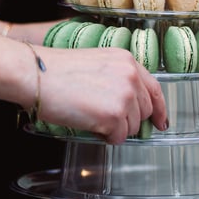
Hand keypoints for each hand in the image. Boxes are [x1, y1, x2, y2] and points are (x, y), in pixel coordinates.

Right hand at [34, 45, 167, 144]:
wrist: (37, 75)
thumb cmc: (57, 71)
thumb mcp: (97, 63)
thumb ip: (117, 78)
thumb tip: (128, 104)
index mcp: (127, 61)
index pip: (154, 89)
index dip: (160, 109)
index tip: (161, 122)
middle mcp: (131, 77)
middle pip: (145, 111)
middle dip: (129, 121)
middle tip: (106, 120)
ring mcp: (124, 96)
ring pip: (133, 127)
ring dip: (115, 129)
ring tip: (91, 116)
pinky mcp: (114, 116)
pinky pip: (118, 138)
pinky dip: (105, 138)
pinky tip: (89, 124)